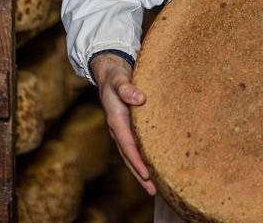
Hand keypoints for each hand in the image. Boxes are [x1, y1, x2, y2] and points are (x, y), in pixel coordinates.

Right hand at [92, 53, 156, 194]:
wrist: (109, 72)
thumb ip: (128, 88)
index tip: (147, 174)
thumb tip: (140, 98)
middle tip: (153, 191)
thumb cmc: (115, 76)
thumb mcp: (119, 79)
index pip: (128, 145)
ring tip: (154, 188)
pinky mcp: (128, 128)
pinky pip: (135, 147)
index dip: (137, 160)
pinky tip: (153, 167)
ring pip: (132, 155)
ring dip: (141, 171)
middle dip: (140, 174)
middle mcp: (118, 129)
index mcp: (116, 120)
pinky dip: (142, 159)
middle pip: (129, 156)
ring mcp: (122, 130)